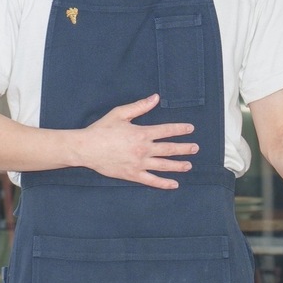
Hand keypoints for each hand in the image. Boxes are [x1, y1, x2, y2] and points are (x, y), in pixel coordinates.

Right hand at [77, 93, 195, 188]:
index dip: (180, 129)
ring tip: (189, 165)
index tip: (190, 129)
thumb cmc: (102, 129)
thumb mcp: (120, 113)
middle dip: (184, 148)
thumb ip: (140, 106)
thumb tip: (156, 97)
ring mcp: (139, 163)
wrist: (86, 148)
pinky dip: (164, 183)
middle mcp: (143, 149)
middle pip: (169, 149)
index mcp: (141, 133)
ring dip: (178, 165)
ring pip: (164, 165)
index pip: (166, 130)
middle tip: (195, 148)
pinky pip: (152, 181)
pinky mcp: (133, 175)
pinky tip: (174, 184)